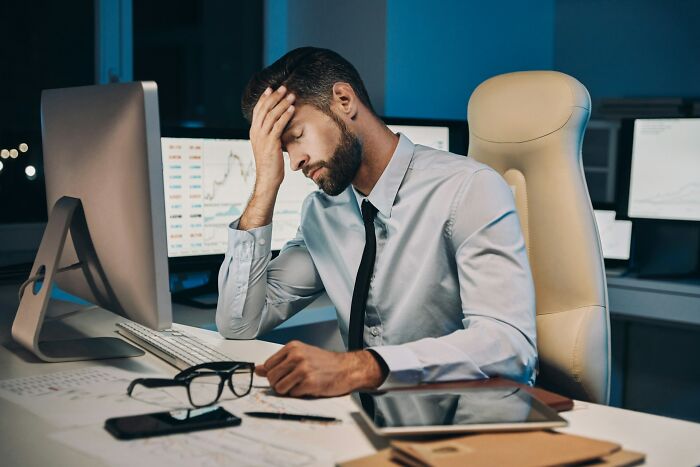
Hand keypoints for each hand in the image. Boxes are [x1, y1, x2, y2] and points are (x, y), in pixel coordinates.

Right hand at [249, 85, 295, 190]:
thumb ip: (269, 134)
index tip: (271, 88)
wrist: (268, 178)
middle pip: (264, 109)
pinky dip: (285, 116)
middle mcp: (256, 132)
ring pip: (271, 115)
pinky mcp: (271, 143)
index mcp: (253, 131)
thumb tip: (276, 125)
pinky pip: (278, 126)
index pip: (257, 110)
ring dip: (282, 103)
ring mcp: (262, 137)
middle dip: (275, 97)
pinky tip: (292, 109)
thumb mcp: (267, 145)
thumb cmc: (270, 163)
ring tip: (292, 95)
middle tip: (284, 87)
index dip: (264, 98)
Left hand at [255, 341, 386, 396]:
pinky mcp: (310, 383)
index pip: (268, 366)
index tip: (282, 376)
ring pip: (279, 388)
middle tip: (293, 382)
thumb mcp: (301, 356)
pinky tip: (309, 387)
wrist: (347, 368)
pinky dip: (299, 394)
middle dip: (279, 384)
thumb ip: (279, 363)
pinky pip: (293, 394)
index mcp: (293, 348)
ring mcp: (303, 369)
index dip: (274, 374)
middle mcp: (296, 356)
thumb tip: (258, 370)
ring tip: (300, 385)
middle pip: (271, 378)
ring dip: (288, 390)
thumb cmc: (325, 363)